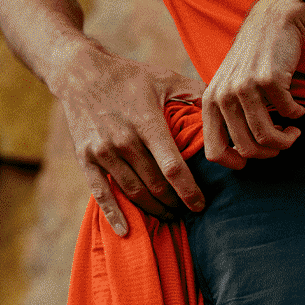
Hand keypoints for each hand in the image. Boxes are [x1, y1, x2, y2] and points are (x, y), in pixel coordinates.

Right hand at [57, 43, 206, 236]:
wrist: (80, 73)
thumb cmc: (129, 76)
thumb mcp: (165, 78)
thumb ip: (196, 93)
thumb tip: (224, 106)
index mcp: (147, 123)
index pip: (173, 168)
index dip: (189, 191)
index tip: (201, 204)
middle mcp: (124, 141)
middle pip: (155, 185)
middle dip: (174, 203)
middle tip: (187, 211)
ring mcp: (103, 152)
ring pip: (133, 192)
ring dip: (152, 209)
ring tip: (167, 216)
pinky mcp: (85, 159)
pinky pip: (101, 193)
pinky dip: (114, 214)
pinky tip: (126, 230)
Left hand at [202, 0, 304, 168]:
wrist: (273, 21)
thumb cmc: (253, 60)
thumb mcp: (228, 86)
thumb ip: (226, 115)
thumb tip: (239, 156)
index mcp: (209, 102)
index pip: (213, 152)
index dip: (235, 164)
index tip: (252, 161)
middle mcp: (222, 96)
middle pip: (246, 150)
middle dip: (269, 154)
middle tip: (281, 144)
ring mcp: (244, 87)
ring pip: (267, 138)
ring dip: (286, 141)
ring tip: (293, 133)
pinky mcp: (269, 79)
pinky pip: (288, 113)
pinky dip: (298, 116)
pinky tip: (298, 109)